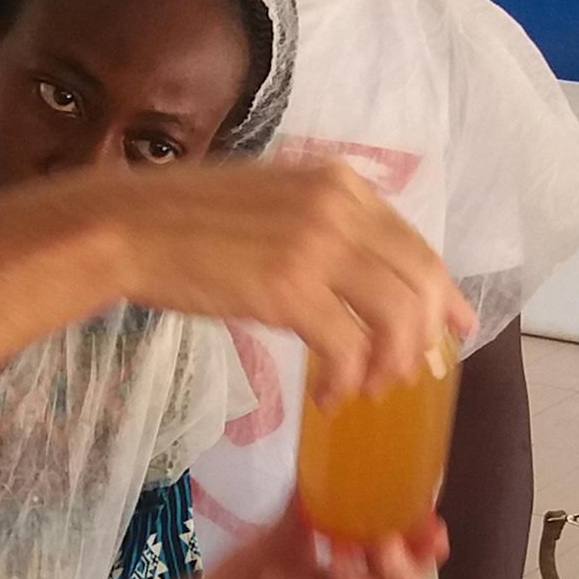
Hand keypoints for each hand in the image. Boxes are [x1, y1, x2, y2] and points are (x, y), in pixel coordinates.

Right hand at [82, 161, 472, 408]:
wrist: (126, 226)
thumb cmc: (185, 219)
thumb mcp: (272, 201)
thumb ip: (321, 224)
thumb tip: (360, 275)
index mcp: (340, 184)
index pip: (416, 244)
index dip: (443, 295)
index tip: (452, 331)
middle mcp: (340, 208)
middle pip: (420, 282)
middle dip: (422, 340)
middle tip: (402, 376)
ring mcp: (318, 246)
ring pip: (398, 317)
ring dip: (388, 364)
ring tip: (363, 389)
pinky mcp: (290, 290)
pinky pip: (349, 347)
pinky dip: (347, 380)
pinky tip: (329, 395)